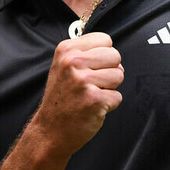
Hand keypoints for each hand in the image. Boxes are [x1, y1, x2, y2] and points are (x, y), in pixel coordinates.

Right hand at [29, 32, 123, 157]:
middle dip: (109, 71)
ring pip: (119, 75)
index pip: (105, 39)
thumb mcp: (65, 66)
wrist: (50, 131)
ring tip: (90, 95)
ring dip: (109, 88)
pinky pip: (118, 96)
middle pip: (115, 55)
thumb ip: (90, 54)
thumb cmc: (63, 97)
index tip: (88, 68)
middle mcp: (72, 62)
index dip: (103, 55)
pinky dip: (109, 104)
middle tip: (90, 85)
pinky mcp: (94, 99)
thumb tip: (118, 61)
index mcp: (66, 50)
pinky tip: (91, 107)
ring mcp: (83, 81)